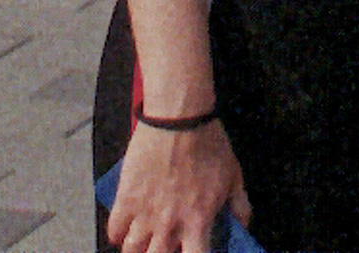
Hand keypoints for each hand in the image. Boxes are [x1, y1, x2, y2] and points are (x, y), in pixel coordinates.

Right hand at [104, 113, 248, 252]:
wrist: (180, 118)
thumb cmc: (209, 143)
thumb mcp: (234, 174)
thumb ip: (240, 204)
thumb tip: (243, 225)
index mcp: (197, 221)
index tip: (190, 250)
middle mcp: (169, 225)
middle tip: (163, 243)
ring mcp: (144, 214)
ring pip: (132, 251)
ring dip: (137, 247)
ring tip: (142, 239)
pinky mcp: (126, 199)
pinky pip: (114, 230)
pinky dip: (118, 233)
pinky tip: (125, 226)